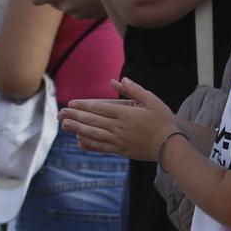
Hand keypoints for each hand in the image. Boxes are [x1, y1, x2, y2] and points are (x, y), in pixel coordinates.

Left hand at [57, 78, 178, 160]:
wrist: (170, 145)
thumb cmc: (163, 121)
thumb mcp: (151, 100)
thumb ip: (133, 90)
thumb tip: (118, 80)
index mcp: (125, 114)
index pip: (99, 108)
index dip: (84, 106)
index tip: (71, 103)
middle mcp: (119, 127)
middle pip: (92, 121)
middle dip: (75, 116)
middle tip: (60, 113)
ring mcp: (119, 140)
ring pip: (93, 134)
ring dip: (77, 130)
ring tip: (64, 125)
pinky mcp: (121, 150)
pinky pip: (101, 147)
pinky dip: (89, 144)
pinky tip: (79, 141)